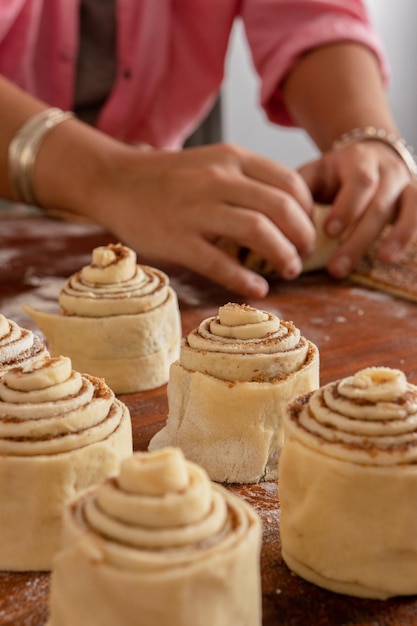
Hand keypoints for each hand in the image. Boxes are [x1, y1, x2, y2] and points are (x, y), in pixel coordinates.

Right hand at [92, 143, 314, 296]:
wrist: (115, 181)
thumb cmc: (170, 178)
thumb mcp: (212, 163)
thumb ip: (247, 180)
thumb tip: (288, 210)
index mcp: (232, 159)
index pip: (289, 183)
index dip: (308, 210)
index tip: (307, 228)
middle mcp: (218, 180)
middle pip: (280, 208)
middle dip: (302, 236)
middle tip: (304, 254)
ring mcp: (196, 210)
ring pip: (257, 232)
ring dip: (282, 255)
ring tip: (288, 270)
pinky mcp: (177, 240)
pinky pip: (219, 263)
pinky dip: (244, 279)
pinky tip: (258, 289)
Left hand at [299, 140, 416, 276]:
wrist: (368, 158)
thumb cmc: (334, 175)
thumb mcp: (314, 175)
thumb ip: (301, 194)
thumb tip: (288, 225)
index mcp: (359, 160)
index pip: (359, 182)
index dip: (347, 208)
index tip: (329, 233)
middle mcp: (389, 170)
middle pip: (380, 204)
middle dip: (359, 238)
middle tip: (337, 267)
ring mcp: (408, 185)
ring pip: (410, 209)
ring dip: (398, 235)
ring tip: (384, 259)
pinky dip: (413, 234)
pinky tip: (400, 256)